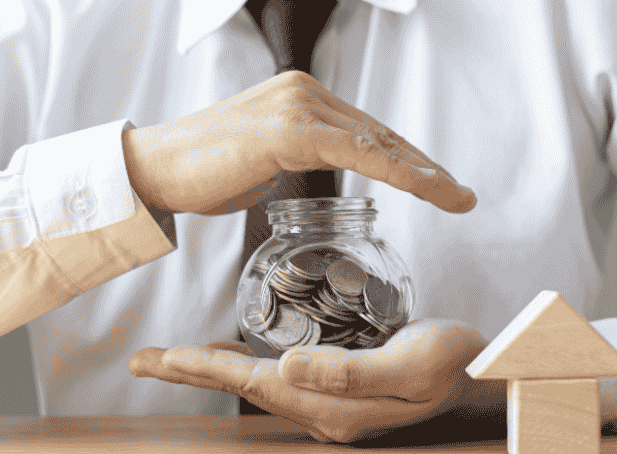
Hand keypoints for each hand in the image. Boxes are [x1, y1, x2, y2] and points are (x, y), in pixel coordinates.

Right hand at [122, 71, 475, 215]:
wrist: (156, 169)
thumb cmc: (204, 171)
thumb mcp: (265, 161)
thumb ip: (298, 157)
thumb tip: (319, 169)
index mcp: (301, 98)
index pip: (366, 130)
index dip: (406, 159)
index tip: (437, 185)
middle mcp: (305, 92)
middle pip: (380, 133)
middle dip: (424, 167)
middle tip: (460, 194)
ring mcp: (297, 107)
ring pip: (375, 142)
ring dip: (422, 173)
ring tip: (455, 197)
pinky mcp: (288, 131)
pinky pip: (354, 153)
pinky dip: (394, 171)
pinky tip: (424, 188)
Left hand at [128, 319, 504, 442]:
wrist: (482, 374)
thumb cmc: (452, 362)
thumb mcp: (409, 363)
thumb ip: (350, 371)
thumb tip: (287, 368)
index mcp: (334, 408)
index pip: (257, 383)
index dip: (208, 367)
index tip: (164, 356)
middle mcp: (324, 412)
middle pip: (245, 386)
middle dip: (192, 372)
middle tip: (142, 360)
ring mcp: (330, 404)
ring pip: (257, 383)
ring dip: (212, 368)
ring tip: (170, 358)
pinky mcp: (337, 389)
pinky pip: (277, 377)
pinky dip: (244, 364)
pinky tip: (232, 354)